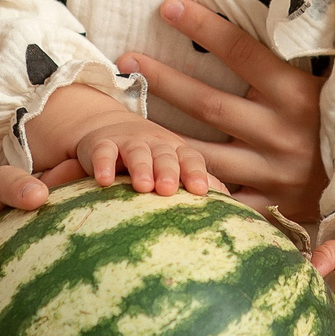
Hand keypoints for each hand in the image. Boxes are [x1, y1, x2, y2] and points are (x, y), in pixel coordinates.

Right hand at [68, 101, 209, 196]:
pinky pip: (103, 153)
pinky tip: (104, 181)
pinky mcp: (101, 145)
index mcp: (177, 151)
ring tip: (142, 186)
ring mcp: (128, 143)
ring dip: (141, 167)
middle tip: (169, 190)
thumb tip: (233, 207)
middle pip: (165, 156)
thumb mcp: (175, 166)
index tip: (201, 191)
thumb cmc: (152, 157)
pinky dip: (103, 165)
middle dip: (168, 171)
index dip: (195, 173)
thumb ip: (198, 182)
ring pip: (137, 153)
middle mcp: (155, 144)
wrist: (109, 128)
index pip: (190, 159)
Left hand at [122, 0, 325, 218]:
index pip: (242, 52)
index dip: (204, 27)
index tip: (167, 5)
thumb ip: (308, 49)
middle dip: (165, 80)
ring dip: (161, 135)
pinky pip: (223, 197)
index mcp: (298, 93)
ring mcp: (273, 171)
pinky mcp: (271, 203)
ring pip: (204, 151)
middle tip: (126, 60)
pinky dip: (190, 188)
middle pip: (209, 103)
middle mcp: (282, 132)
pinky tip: (155, 177)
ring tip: (126, 119)